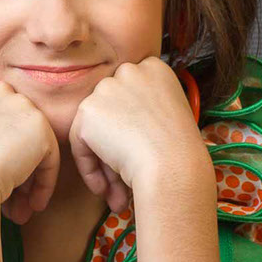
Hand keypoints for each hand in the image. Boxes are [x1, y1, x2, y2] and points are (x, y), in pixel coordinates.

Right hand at [0, 73, 61, 224]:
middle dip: (16, 165)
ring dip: (28, 180)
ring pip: (34, 146)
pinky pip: (50, 159)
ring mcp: (20, 105)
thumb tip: (6, 154)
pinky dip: (44, 184)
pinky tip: (32, 206)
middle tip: (11, 198)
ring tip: (20, 209)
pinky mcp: (40, 126)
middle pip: (17, 130)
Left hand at [68, 57, 211, 211]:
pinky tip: (104, 189)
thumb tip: (125, 130)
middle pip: (111, 112)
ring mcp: (106, 88)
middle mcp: (129, 71)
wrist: (173, 165)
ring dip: (104, 163)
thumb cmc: (181, 152)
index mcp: (155, 69)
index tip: (141, 152)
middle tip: (124, 181)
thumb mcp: (172, 118)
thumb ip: (147, 112)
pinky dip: (89, 169)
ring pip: (95, 129)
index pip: (132, 96)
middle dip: (115, 147)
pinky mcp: (88, 111)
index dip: (132, 128)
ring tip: (116, 193)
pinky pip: (80, 144)